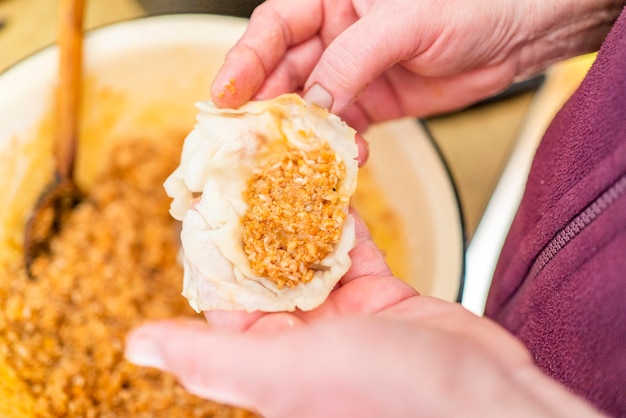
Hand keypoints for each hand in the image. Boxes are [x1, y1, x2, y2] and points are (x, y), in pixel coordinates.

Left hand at [125, 214, 602, 416]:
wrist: (481, 400)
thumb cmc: (381, 395)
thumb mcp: (284, 372)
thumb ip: (212, 356)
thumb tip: (139, 345)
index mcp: (268, 358)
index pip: (223, 295)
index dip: (210, 247)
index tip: (202, 199)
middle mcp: (301, 337)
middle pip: (266, 266)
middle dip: (256, 219)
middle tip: (244, 169)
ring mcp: (344, 315)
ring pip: (311, 250)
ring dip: (300, 211)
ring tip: (285, 166)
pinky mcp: (382, 295)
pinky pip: (354, 247)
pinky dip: (344, 216)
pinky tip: (331, 184)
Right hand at [210, 0, 616, 130]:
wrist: (517, 34)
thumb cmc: (470, 3)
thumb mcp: (404, 23)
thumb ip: (353, 60)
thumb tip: (315, 102)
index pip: (275, 25)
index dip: (246, 59)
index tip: (225, 94)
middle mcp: (334, 33)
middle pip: (284, 71)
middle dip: (266, 106)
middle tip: (250, 139)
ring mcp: (351, 72)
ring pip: (309, 105)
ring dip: (301, 133)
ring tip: (292, 157)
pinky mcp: (372, 103)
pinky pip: (341, 128)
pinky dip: (336, 146)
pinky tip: (341, 158)